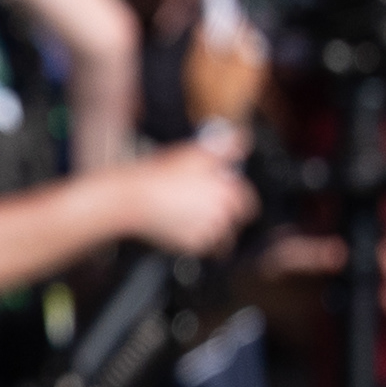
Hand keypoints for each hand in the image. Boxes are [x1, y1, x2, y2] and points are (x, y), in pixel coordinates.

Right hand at [117, 140, 260, 263]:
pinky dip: (196, 237)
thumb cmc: (163, 175)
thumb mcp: (196, 153)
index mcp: (228, 194)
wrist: (136, 199)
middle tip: (204, 203)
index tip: (228, 196)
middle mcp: (222, 217)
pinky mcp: (191, 246)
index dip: (239, 198)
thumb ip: (225, 147)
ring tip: (193, 215)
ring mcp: (207, 234)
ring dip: (213, 229)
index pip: (249, 204)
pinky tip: (182, 223)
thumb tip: (243, 140)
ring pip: (220, 237)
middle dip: (225, 214)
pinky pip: (201, 245)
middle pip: (235, 222)